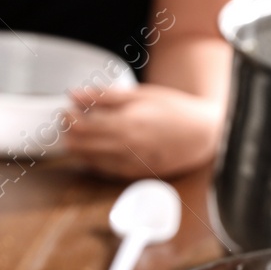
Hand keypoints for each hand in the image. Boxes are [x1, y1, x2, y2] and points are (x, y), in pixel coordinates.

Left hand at [65, 84, 221, 179]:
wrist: (204, 135)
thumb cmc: (173, 110)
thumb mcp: (140, 95)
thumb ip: (104, 96)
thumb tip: (74, 95)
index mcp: (126, 126)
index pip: (80, 128)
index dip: (67, 118)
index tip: (67, 109)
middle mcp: (125, 149)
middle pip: (79, 146)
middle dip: (69, 132)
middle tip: (72, 119)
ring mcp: (129, 165)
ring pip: (87, 161)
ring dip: (79, 146)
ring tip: (85, 131)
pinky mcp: (134, 175)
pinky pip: (103, 169)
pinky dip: (94, 158)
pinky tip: (99, 145)